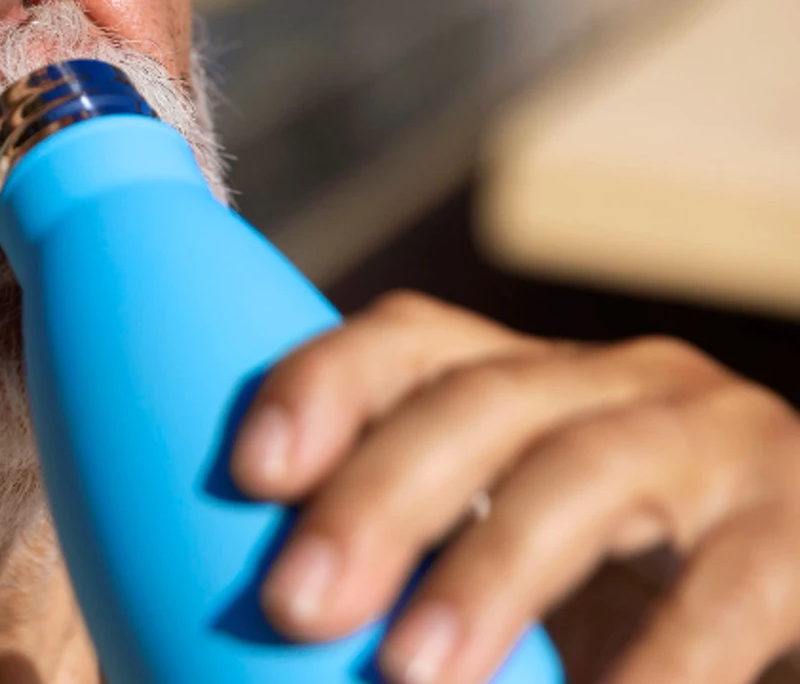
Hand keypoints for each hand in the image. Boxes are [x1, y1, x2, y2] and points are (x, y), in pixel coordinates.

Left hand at [230, 290, 799, 683]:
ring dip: (487, 576)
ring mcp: (719, 444)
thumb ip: (411, 565)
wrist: (796, 583)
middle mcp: (619, 385)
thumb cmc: (631, 598)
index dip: (321, 387)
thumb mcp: (518, 554)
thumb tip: (272, 633)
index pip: (406, 341)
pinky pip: (725, 593)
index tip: (248, 472)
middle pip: (477, 403)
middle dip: (375, 500)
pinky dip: (656, 666)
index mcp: (528, 381)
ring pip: (583, 475)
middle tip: (292, 605)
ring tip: (408, 675)